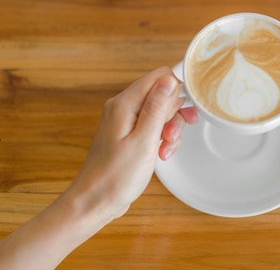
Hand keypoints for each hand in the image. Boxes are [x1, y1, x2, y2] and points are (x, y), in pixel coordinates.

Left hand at [62, 67, 197, 222]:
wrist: (94, 202)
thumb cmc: (115, 177)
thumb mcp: (144, 141)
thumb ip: (158, 108)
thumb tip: (169, 80)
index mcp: (125, 104)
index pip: (160, 76)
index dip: (177, 91)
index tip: (185, 113)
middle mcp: (123, 107)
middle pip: (162, 94)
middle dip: (174, 115)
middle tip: (170, 137)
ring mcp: (126, 121)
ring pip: (160, 112)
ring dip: (170, 129)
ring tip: (165, 149)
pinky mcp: (129, 134)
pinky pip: (153, 126)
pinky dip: (161, 139)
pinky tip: (160, 154)